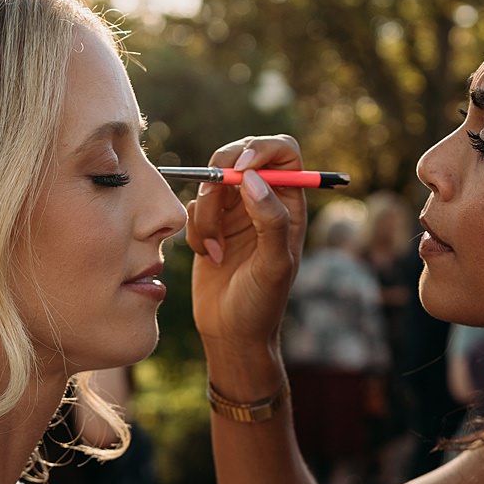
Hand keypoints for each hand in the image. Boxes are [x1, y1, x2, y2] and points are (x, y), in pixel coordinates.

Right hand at [185, 135, 307, 349]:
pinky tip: (209, 256)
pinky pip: (194, 206)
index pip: (283, 151)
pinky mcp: (210, 224)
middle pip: (240, 155)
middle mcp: (263, 200)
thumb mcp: (274, 265)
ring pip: (212, 181)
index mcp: (289, 203)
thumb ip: (269, 220)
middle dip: (221, 174)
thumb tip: (251, 179)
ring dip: (206, 213)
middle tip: (213, 197)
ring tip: (215, 250)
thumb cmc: (261, 304)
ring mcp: (235, 211)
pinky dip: (195, 228)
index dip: (261, 150)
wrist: (232, 333)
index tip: (240, 169)